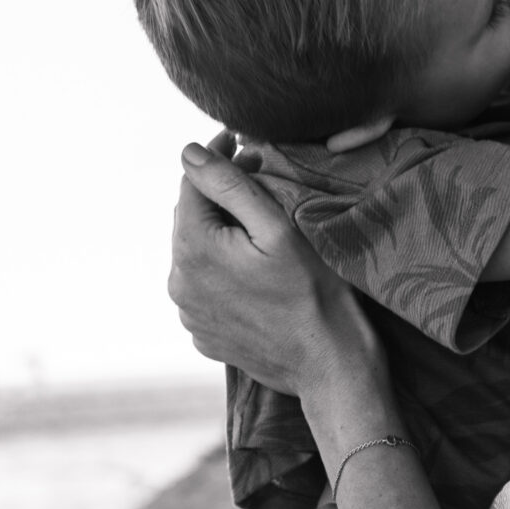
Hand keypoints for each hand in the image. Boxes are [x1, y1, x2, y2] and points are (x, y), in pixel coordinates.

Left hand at [169, 144, 377, 401]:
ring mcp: (189, 313)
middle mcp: (180, 282)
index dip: (217, 157)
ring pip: (197, 253)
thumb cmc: (314, 293)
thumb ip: (230, 185)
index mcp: (193, 249)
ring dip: (221, 234)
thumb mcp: (278, 227)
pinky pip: (205, 287)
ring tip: (259, 228)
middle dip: (220, 195)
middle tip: (259, 176)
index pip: (192, 184)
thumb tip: (189, 152)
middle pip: (192, 218)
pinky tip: (254, 270)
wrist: (329, 366)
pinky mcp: (203, 334)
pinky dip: (223, 270)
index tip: (242, 143)